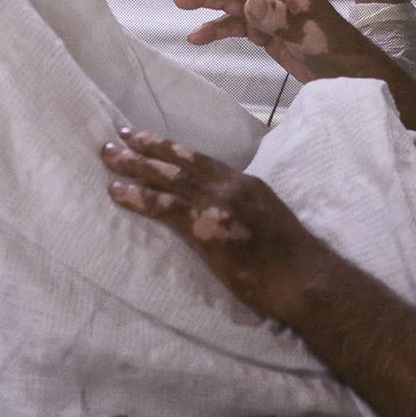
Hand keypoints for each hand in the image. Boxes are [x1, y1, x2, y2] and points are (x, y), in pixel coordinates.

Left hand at [103, 126, 319, 319]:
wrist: (306, 279)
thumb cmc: (292, 262)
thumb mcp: (268, 221)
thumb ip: (244, 211)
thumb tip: (223, 216)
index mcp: (247, 183)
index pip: (202, 160)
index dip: (171, 148)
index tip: (146, 137)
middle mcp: (232, 186)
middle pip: (181, 161)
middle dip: (146, 147)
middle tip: (116, 137)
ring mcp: (220, 205)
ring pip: (169, 178)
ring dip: (134, 166)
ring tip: (109, 157)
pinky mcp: (208, 228)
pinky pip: (165, 207)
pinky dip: (138, 197)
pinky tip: (117, 192)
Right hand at [172, 0, 382, 81]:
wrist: (349, 75)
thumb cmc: (334, 48)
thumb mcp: (307, 34)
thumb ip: (278, 19)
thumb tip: (249, 4)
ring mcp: (270, 15)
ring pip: (233, 2)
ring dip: (209, 1)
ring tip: (180, 2)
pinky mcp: (267, 34)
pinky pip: (238, 27)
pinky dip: (218, 30)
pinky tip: (198, 37)